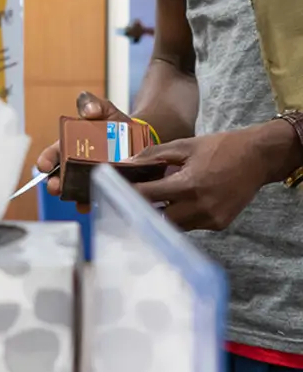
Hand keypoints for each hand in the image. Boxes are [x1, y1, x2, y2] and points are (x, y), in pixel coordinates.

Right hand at [36, 91, 130, 203]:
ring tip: (76, 201)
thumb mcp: (103, 108)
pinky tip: (93, 205)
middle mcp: (76, 163)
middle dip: (55, 182)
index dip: (45, 159)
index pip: (53, 153)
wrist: (141, 138)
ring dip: (73, 196)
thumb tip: (89, 111)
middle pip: (60, 175)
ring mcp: (90, 177)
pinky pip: (96, 197)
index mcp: (70, 144)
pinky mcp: (105, 187)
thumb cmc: (115, 122)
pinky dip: (93, 202)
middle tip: (55, 187)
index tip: (43, 165)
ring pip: (76, 189)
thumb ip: (92, 103)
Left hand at [130, 120, 298, 229]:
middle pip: (159, 217)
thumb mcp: (183, 146)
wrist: (257, 158)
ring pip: (175, 225)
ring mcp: (212, 219)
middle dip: (143, 208)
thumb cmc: (219, 148)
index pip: (149, 196)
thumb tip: (126, 163)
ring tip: (153, 199)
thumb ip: (153, 156)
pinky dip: (181, 215)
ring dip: (162, 214)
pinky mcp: (220, 224)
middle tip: (130, 198)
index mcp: (189, 185)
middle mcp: (201, 207)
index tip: (113, 191)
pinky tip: (177, 202)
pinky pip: (192, 225)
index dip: (130, 193)